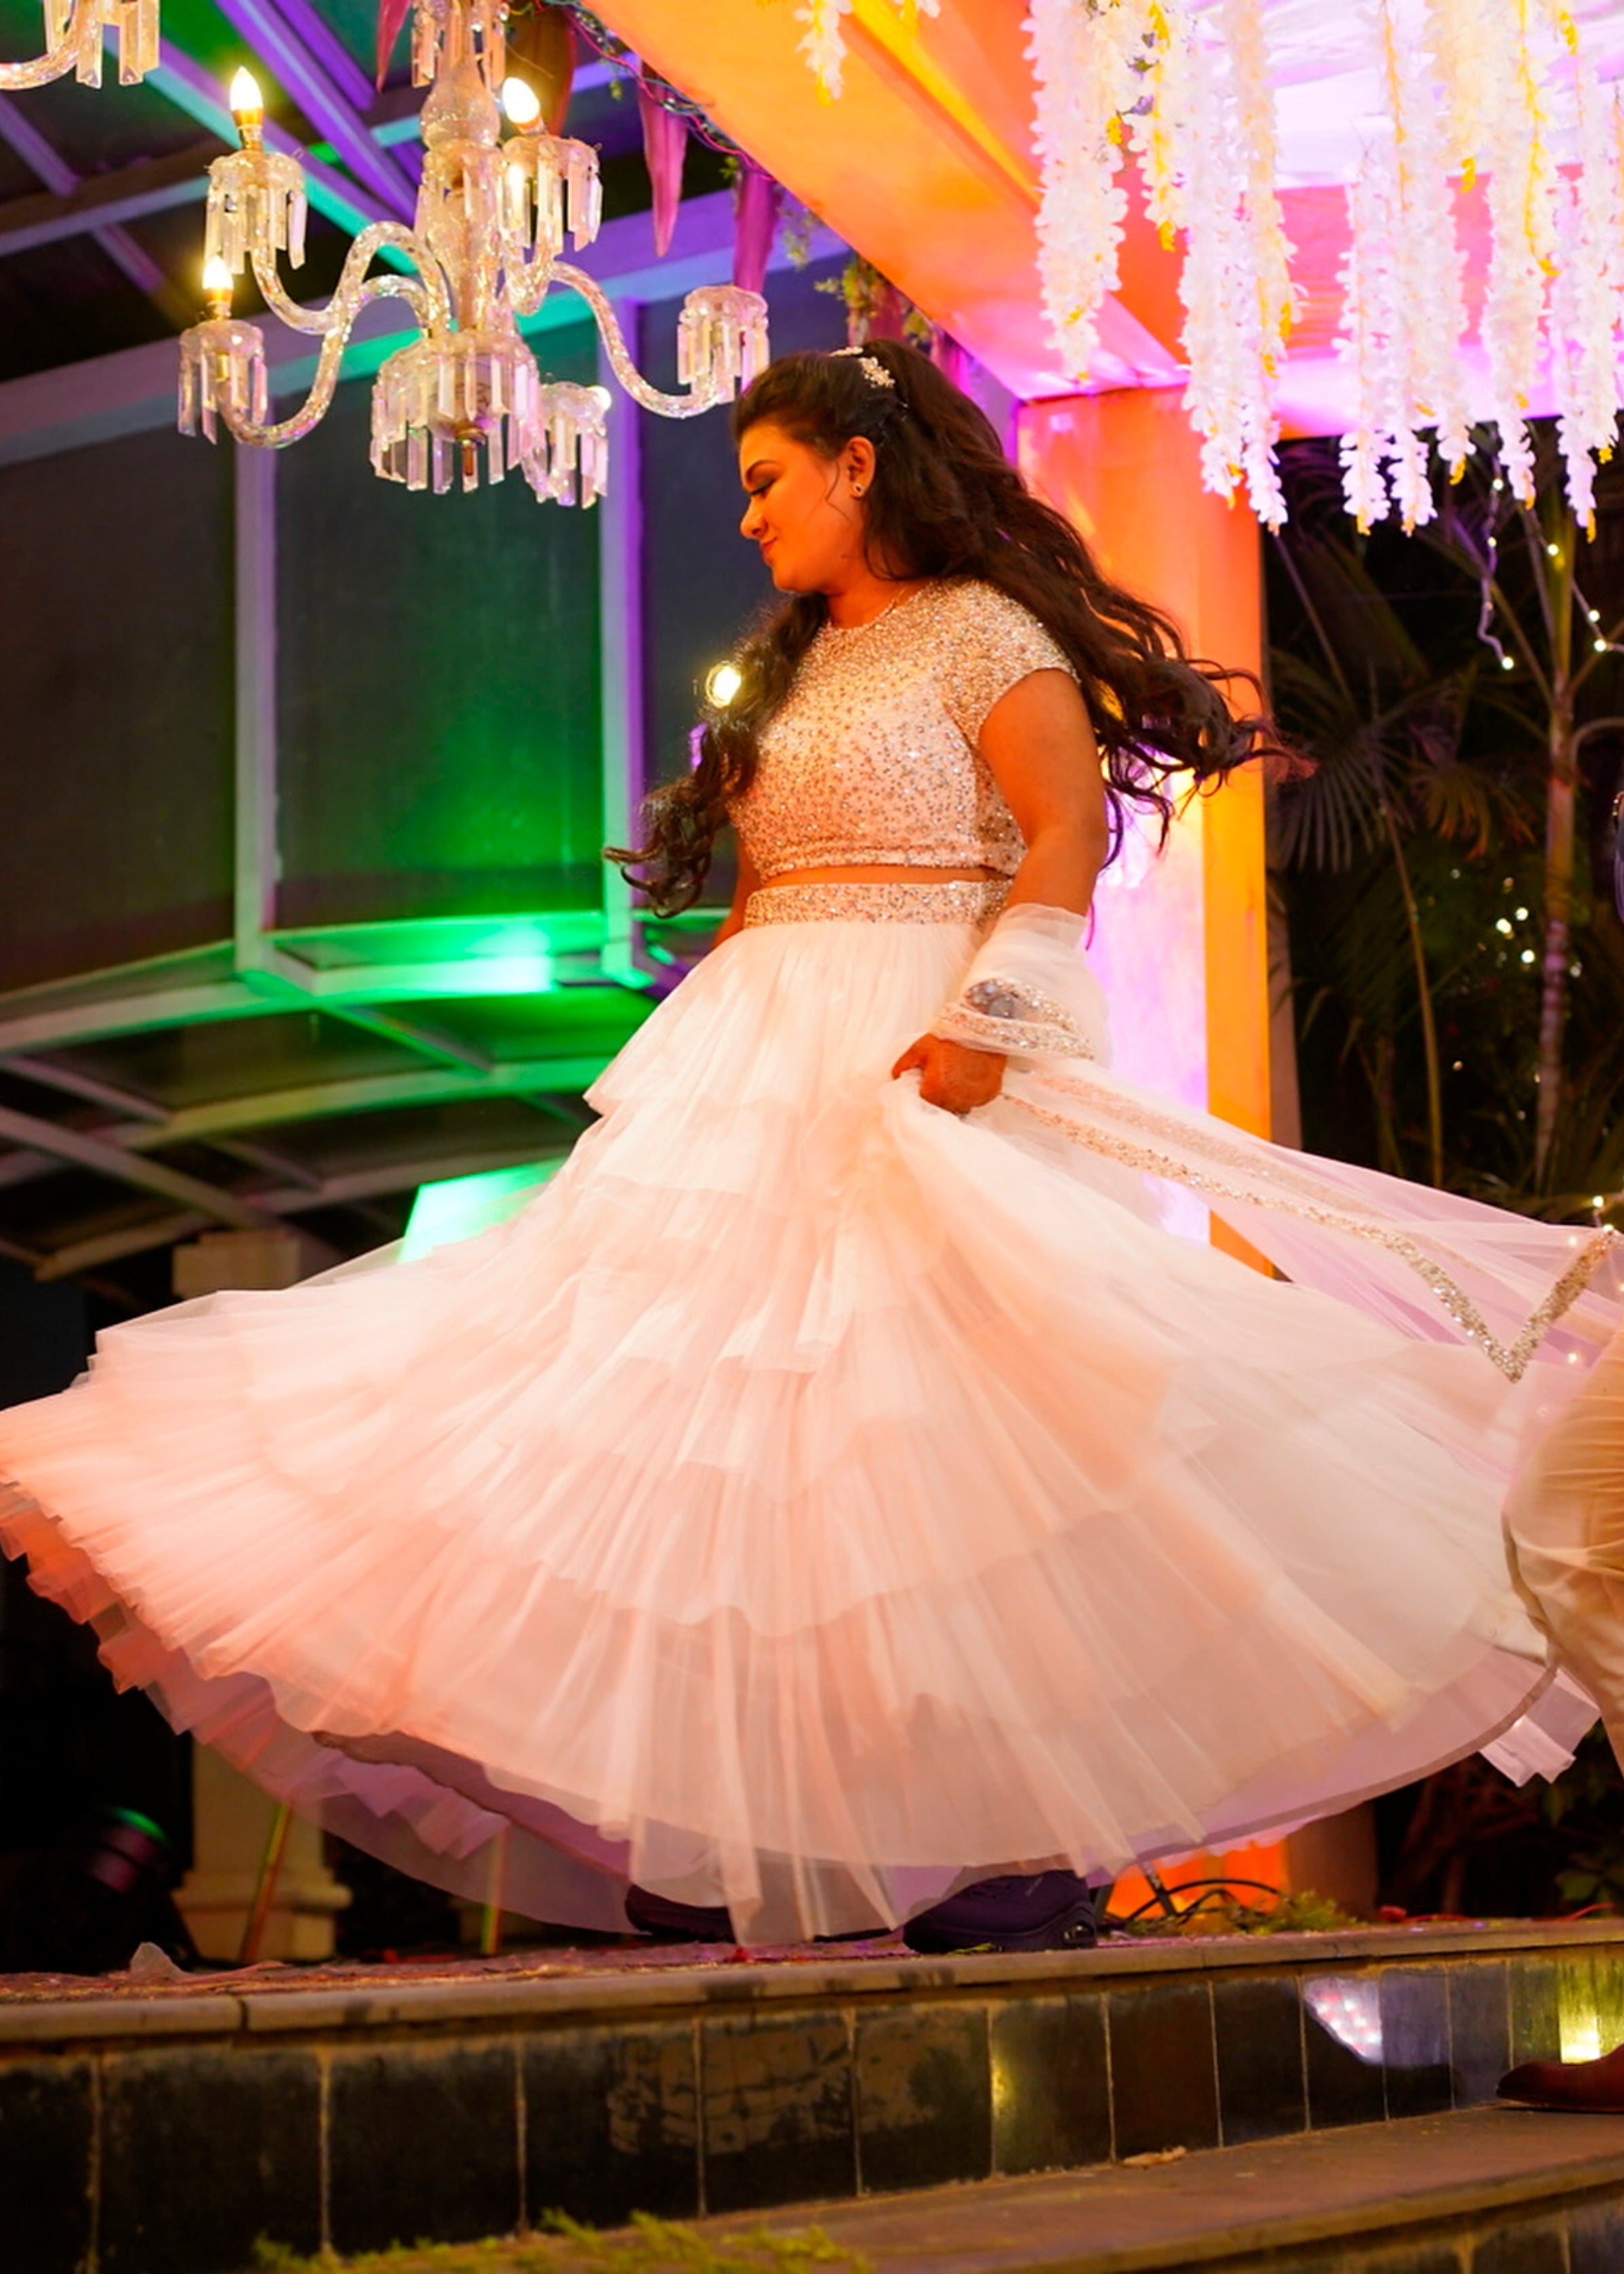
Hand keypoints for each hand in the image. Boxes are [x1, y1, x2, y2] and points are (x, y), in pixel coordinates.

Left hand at [891, 1034, 1005, 1113]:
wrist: (980, 1029)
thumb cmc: (950, 1038)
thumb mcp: (920, 1048)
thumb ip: (904, 1064)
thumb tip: (895, 1077)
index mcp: (935, 1089)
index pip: (926, 1104)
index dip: (926, 1093)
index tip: (929, 1084)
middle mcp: (955, 1098)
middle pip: (944, 1108)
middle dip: (941, 1097)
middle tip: (944, 1080)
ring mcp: (973, 1098)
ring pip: (962, 1107)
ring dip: (957, 1098)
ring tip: (958, 1079)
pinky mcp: (988, 1094)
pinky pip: (977, 1101)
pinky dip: (973, 1094)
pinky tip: (971, 1079)